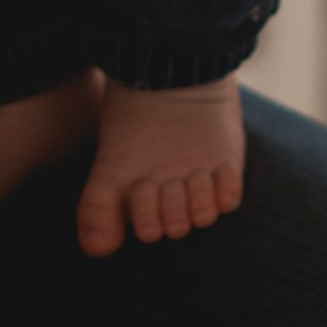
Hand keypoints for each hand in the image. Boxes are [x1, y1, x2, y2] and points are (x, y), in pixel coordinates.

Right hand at [76, 74, 246, 257]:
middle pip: (177, 225)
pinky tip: (218, 172)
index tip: (139, 189)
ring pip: (204, 214)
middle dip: (172, 210)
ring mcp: (198, 179)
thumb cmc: (132, 120)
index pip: (147, 228)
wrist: (168, 75)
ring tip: (193, 178)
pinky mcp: (225, 166)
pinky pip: (231, 196)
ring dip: (200, 202)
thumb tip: (97, 252)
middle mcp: (169, 192)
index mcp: (139, 194)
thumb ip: (96, 207)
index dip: (146, 218)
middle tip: (165, 182)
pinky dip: (227, 192)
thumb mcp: (108, 164)